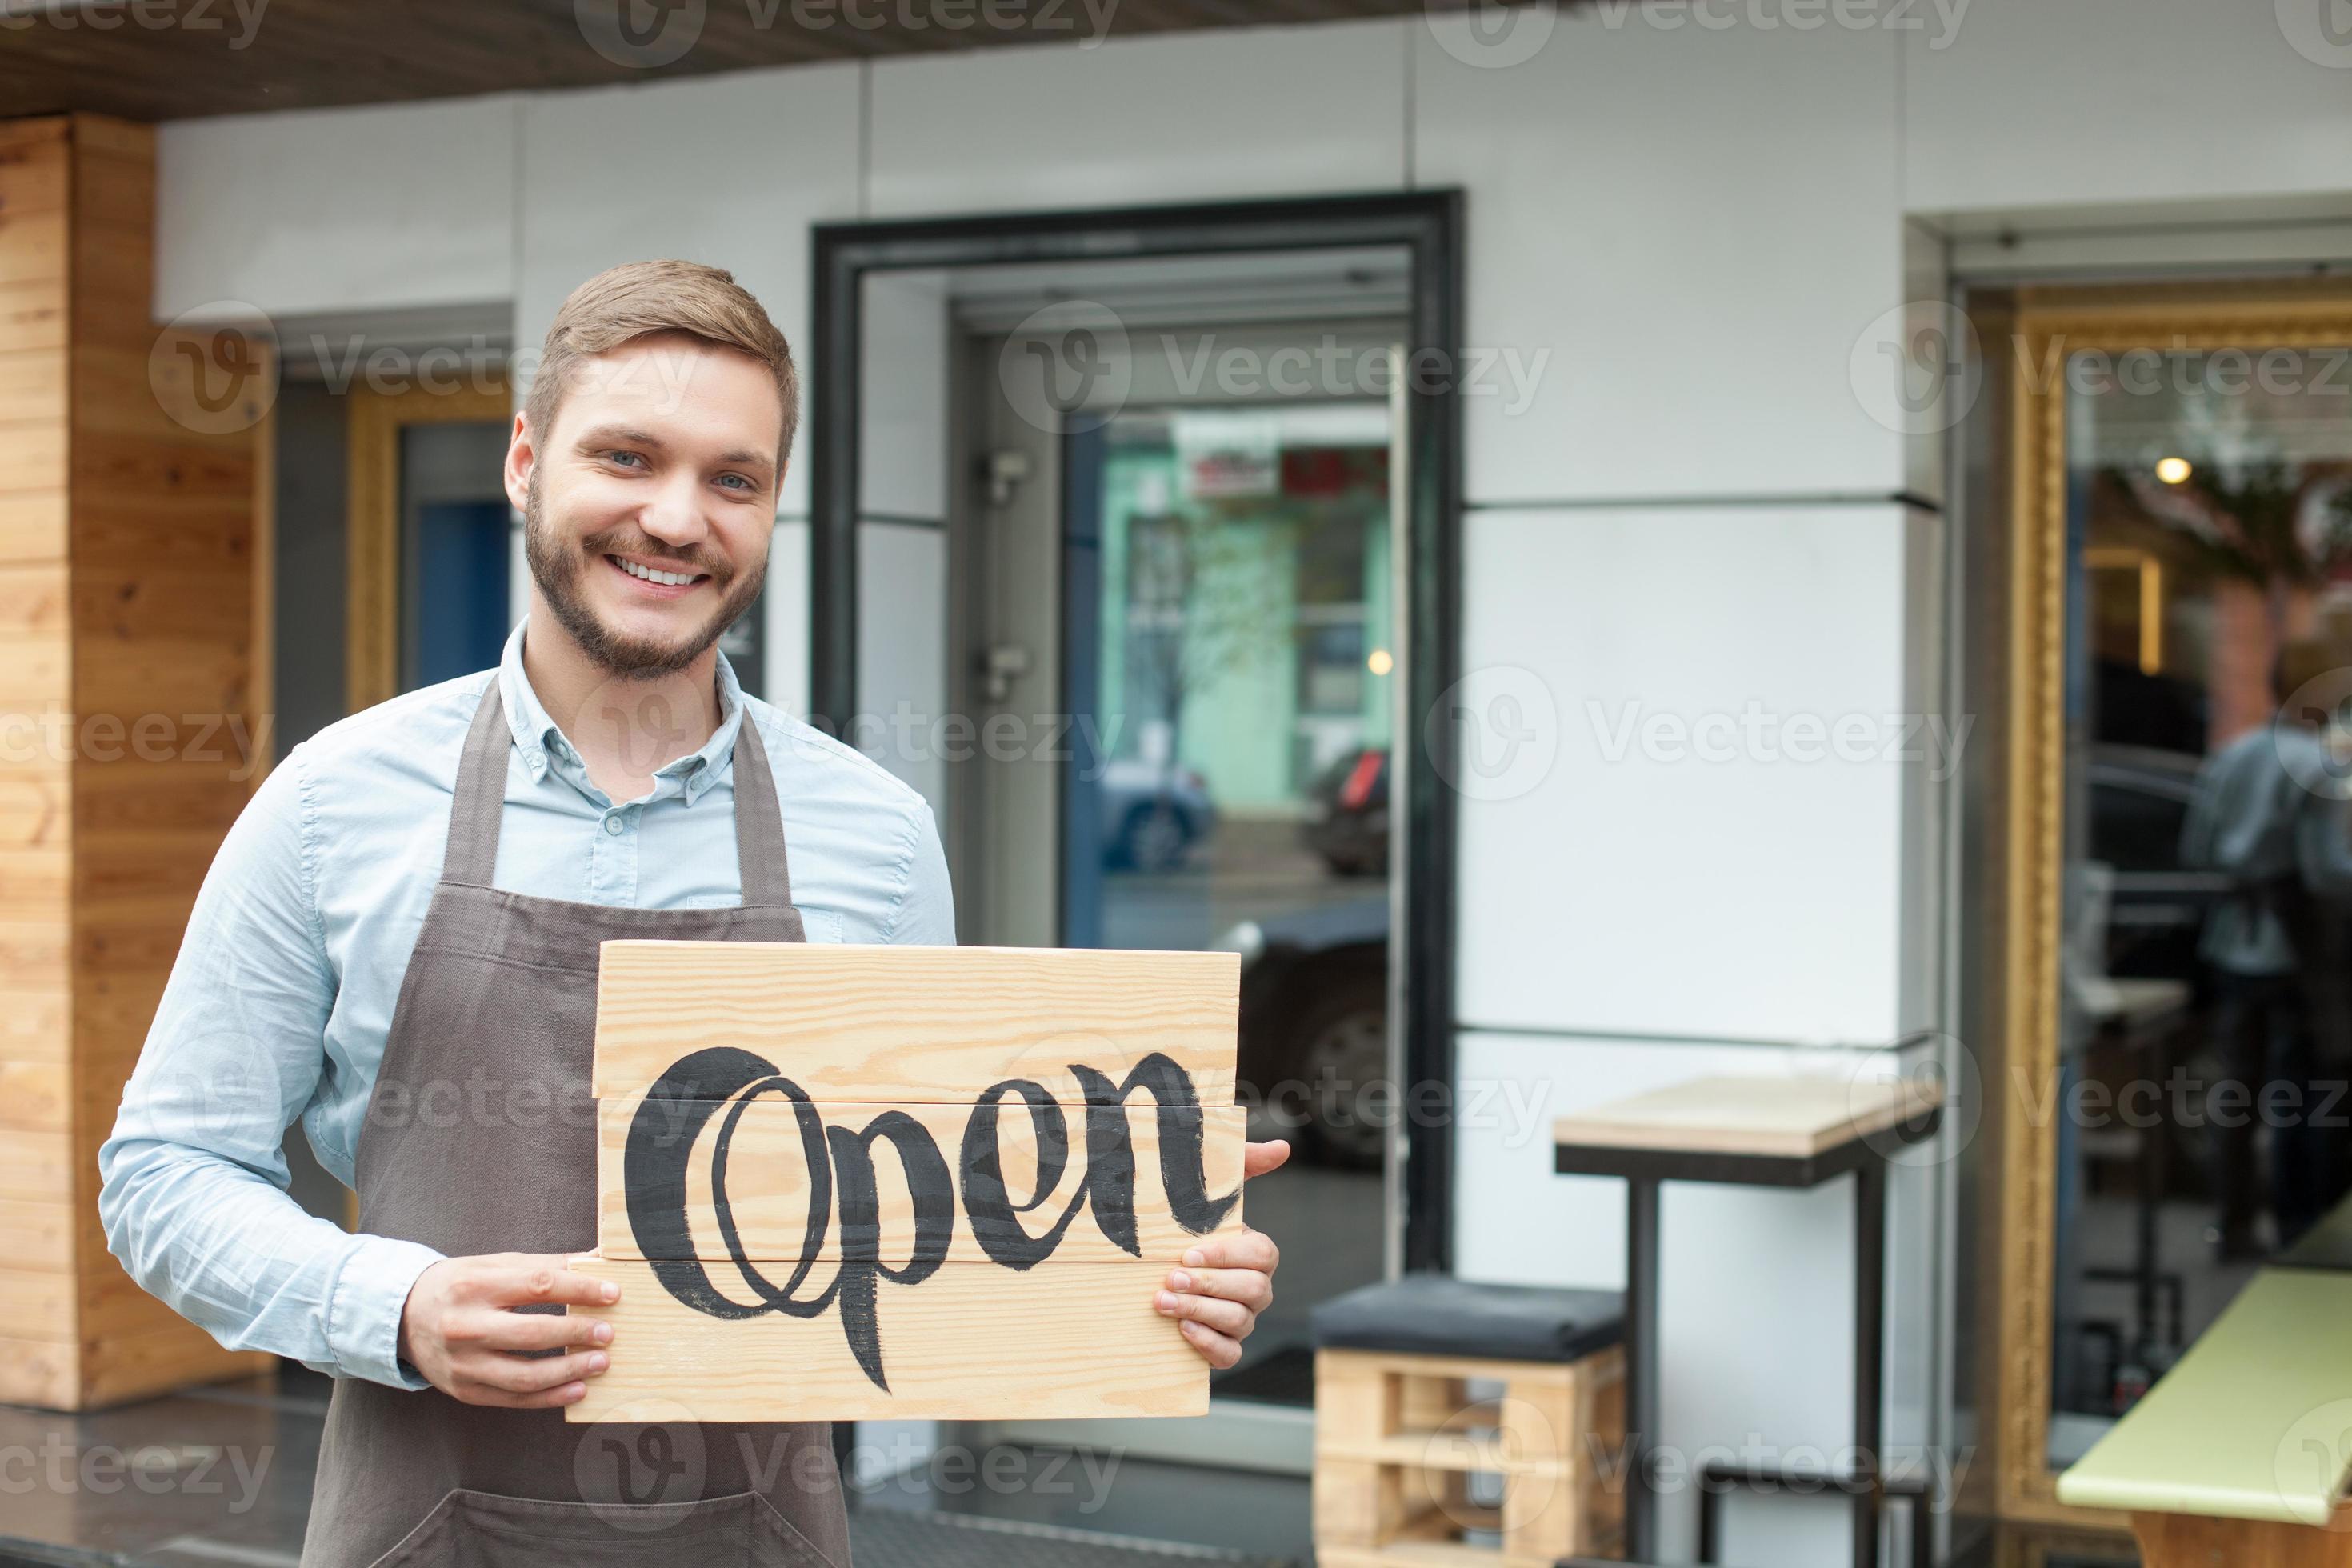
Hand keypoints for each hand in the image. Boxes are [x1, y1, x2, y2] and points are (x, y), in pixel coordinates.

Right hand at [398, 1252, 619, 1407]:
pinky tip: (577, 1389)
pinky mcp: (463, 1390)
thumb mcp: (495, 1264)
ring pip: (524, 1375)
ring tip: (600, 1363)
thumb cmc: (460, 1285)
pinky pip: (513, 1399)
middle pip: (532, 1334)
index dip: (581, 1289)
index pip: (539, 1285)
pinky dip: (549, 1398)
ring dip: (569, 1371)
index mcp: (474, 1286)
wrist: (403, 1317)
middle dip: (578, 1334)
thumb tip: (598, 1260)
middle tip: (608, 1333)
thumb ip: (544, 1265)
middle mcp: (464, 1326)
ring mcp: (461, 1363)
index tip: (613, 1293)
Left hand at [1157, 1139, 1288, 1368]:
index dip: (1228, 1256)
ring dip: (1200, 1311)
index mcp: (1255, 1254)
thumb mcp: (1208, 1191)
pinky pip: (1230, 1355)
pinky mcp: (1223, 1349)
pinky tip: (1182, 1331)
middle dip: (1210, 1285)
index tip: (1188, 1253)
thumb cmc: (1184, 1228)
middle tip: (1171, 1278)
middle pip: (1252, 1290)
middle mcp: (1255, 1289)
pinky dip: (1208, 1344)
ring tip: (1162, 1302)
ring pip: (1239, 1322)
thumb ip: (1244, 1163)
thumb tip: (1283, 1147)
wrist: (1146, 1275)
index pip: (1262, 1255)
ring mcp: (1243, 1321)